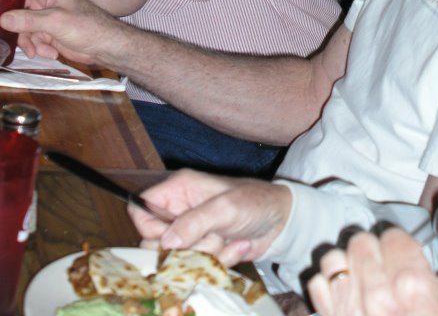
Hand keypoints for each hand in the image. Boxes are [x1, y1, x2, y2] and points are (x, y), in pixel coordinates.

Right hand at [0, 0, 122, 64]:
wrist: (104, 47)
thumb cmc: (87, 26)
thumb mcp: (55, 21)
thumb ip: (28, 20)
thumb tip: (2, 18)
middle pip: (17, 4)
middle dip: (14, 22)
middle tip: (13, 34)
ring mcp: (45, 14)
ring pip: (21, 23)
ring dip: (28, 39)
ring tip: (38, 50)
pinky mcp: (47, 29)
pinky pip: (30, 36)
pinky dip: (37, 46)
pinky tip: (49, 53)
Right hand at [128, 169, 291, 266]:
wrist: (280, 221)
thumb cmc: (253, 202)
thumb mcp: (224, 208)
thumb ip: (194, 222)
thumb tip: (166, 240)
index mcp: (179, 189)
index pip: (141, 208)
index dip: (149, 226)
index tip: (169, 236)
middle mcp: (180, 210)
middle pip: (153, 239)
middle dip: (183, 246)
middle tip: (209, 235)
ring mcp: (191, 232)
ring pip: (176, 257)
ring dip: (204, 253)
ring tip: (225, 237)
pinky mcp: (202, 249)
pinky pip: (197, 265)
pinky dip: (218, 260)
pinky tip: (235, 245)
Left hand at [307, 201, 437, 315]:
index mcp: (412, 285)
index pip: (393, 235)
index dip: (404, 247)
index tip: (411, 265)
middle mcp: (377, 298)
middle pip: (362, 242)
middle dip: (377, 253)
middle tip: (392, 275)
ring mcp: (350, 313)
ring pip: (336, 258)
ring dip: (350, 266)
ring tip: (369, 283)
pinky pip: (318, 283)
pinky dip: (331, 285)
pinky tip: (352, 297)